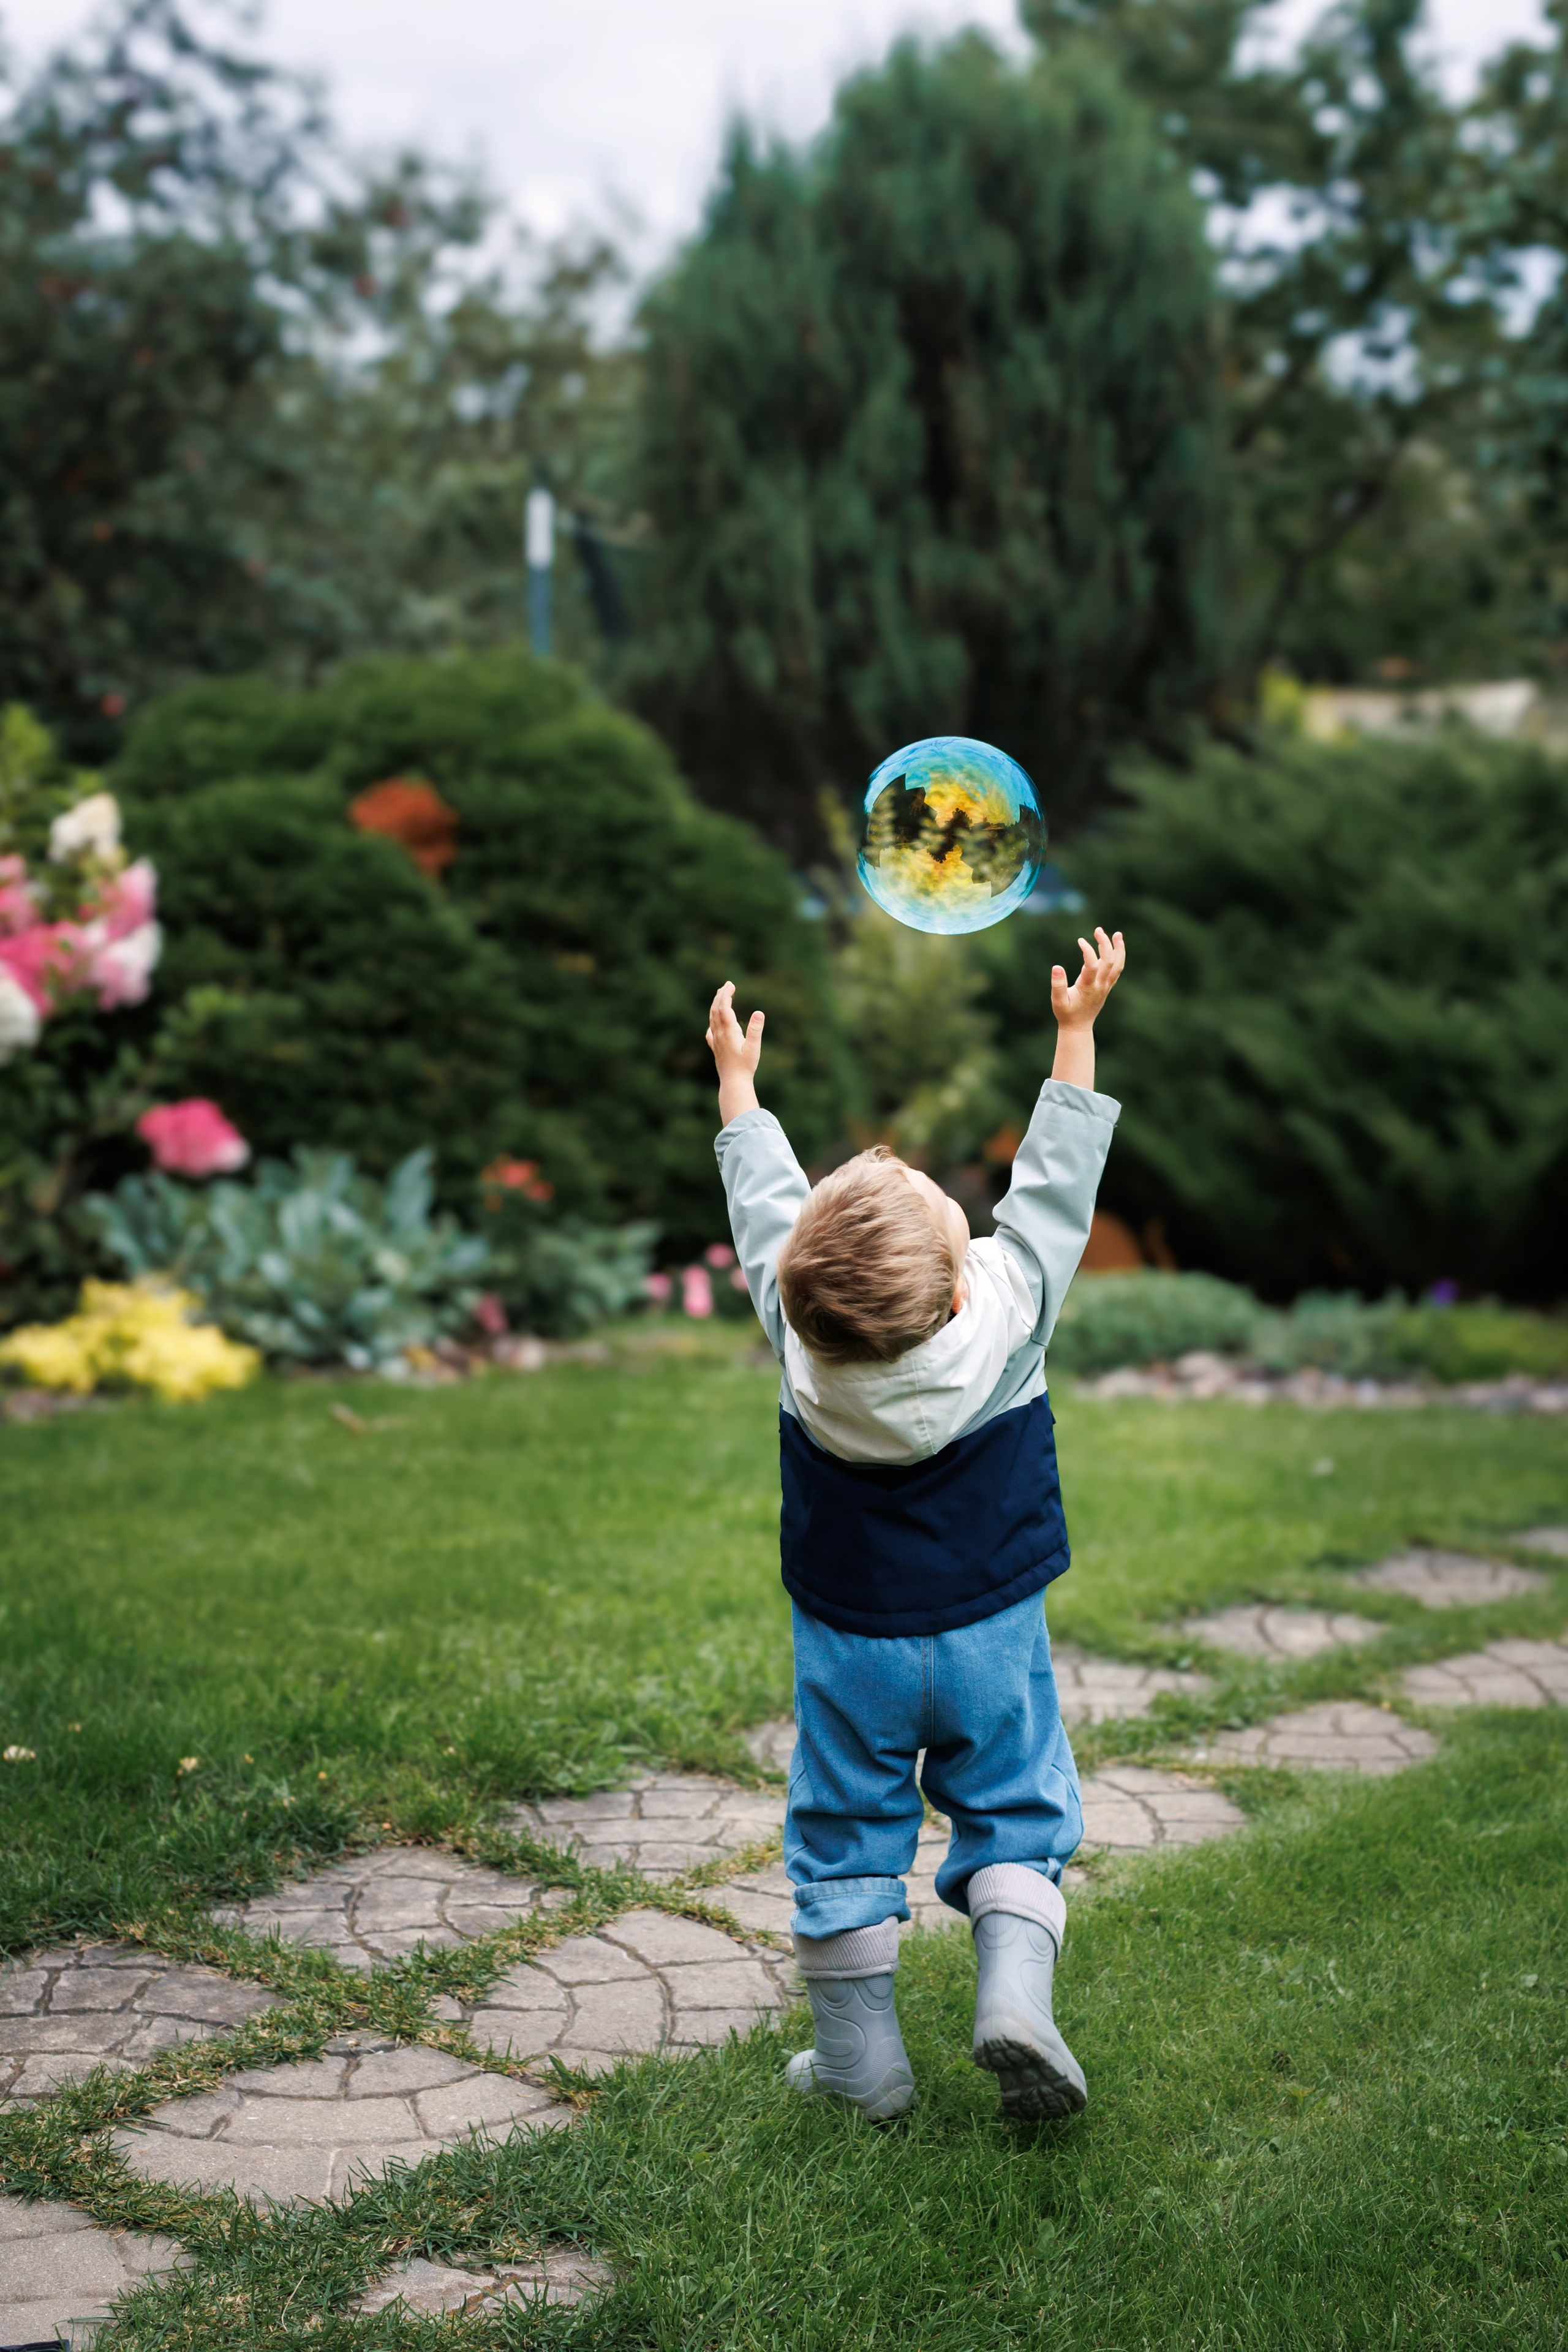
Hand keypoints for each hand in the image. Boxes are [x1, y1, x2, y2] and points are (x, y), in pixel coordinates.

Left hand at [707, 980, 764, 1124]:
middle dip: (720, 996)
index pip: (724, 1007)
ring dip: (715, 1006)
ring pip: (712, 1019)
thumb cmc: (745, 1066)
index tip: (731, 984)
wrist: (733, 1083)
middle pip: (716, 1010)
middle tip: (727, 985)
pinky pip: (711, 1032)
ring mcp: (716, 1041)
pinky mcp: (716, 1049)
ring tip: (720, 997)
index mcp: (728, 1031)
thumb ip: (755, 1030)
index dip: (726, 995)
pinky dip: (712, 1022)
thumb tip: (759, 1012)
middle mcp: (719, 1034)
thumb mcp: (754, 1047)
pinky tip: (713, 1025)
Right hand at [1050, 927, 1124, 1092]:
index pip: (1092, 965)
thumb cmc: (1066, 1014)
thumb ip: (1057, 985)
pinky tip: (1114, 947)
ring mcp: (1106, 986)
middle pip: (1110, 961)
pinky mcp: (1107, 986)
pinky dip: (1118, 956)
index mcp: (1088, 987)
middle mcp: (1100, 985)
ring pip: (1118, 965)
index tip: (1080, 940)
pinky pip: (1117, 969)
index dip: (1088, 951)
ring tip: (1118, 934)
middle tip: (1098, 930)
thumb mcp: (1057, 1001)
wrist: (1078, 1027)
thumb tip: (1056, 967)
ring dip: (1119, 949)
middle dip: (1106, 944)